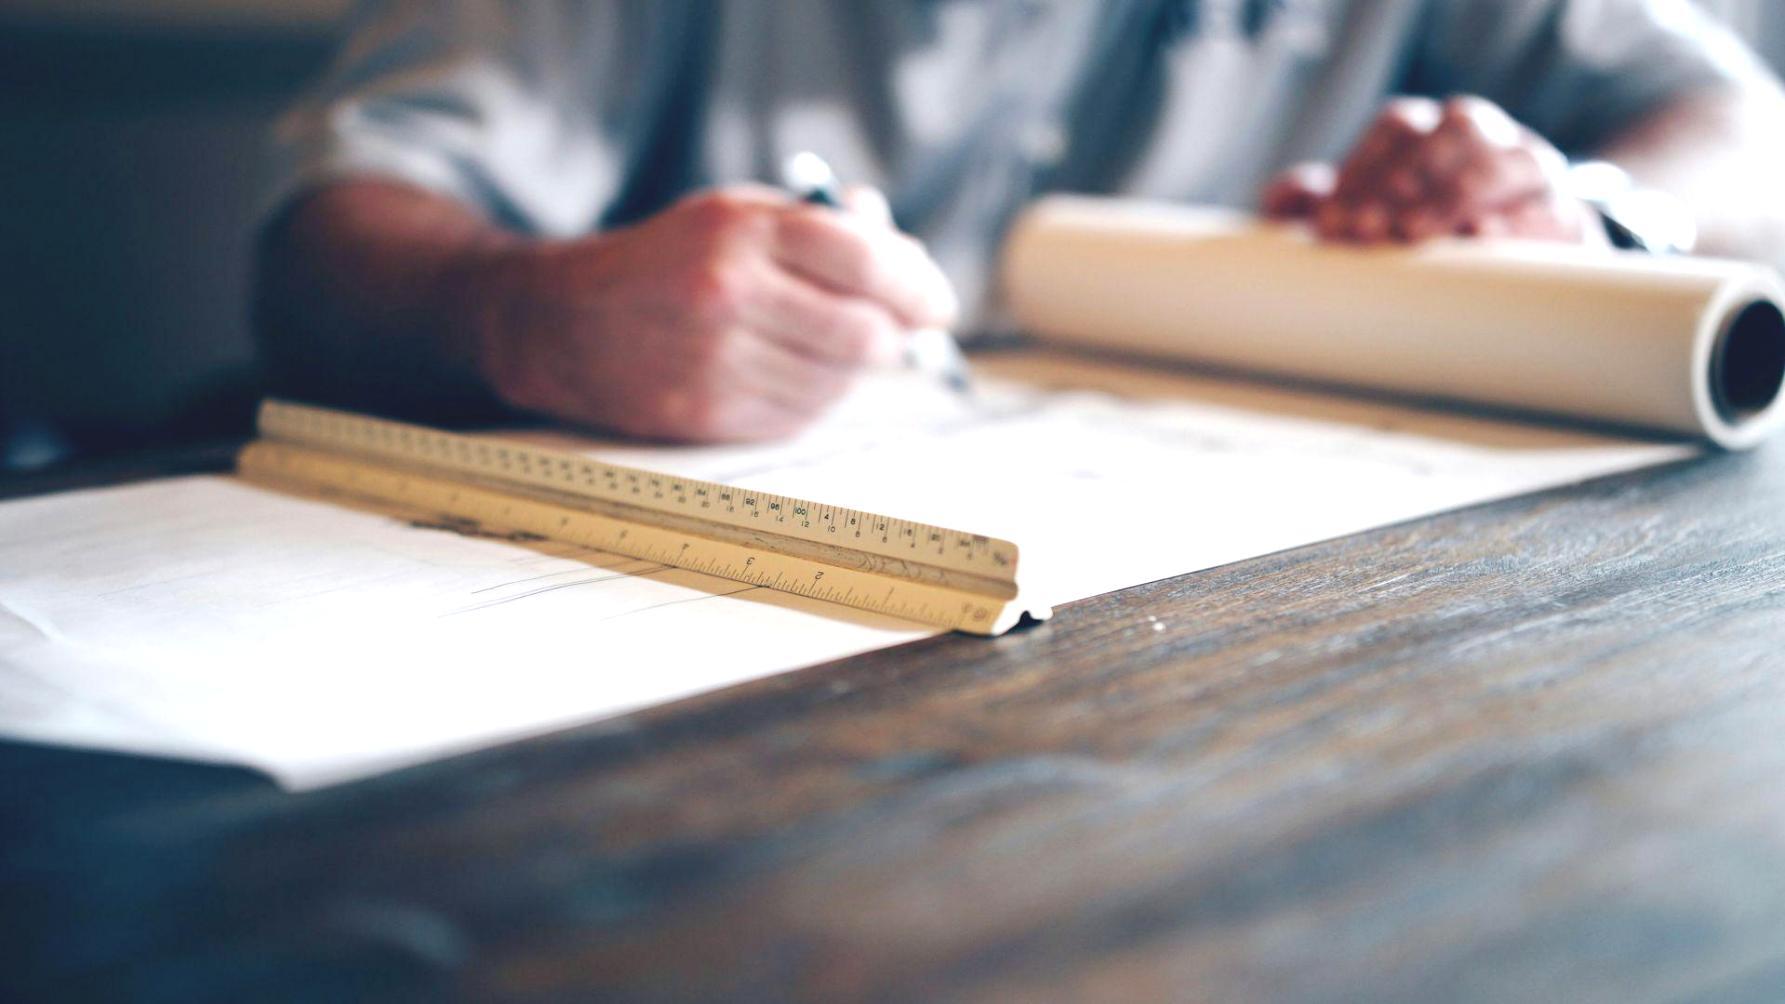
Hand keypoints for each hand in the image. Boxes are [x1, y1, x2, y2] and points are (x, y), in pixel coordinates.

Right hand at [465, 184, 957, 441]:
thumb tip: (900, 246)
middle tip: (901, 332)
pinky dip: (815, 399)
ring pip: (838, 384)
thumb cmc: (665, 262)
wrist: (561, 322)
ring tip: (833, 348)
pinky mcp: (706, 416)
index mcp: (740, 231)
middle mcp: (728, 295)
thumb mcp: (732, 215)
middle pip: (864, 334)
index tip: (938, 302)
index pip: (865, 259)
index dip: (918, 284)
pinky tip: (793, 374)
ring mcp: (716, 363)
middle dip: (895, 336)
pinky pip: (800, 418)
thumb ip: (818, 226)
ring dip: (853, 371)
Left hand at [1262, 95, 1605, 245]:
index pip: (1397, 130)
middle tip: (1365, 229)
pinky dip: (1517, 224)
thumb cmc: (1422, 229)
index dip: (1362, 171)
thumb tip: (1282, 200)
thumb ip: (1323, 203)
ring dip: (1454, 196)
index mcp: (1432, 128)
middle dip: (1404, 181)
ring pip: (1502, 162)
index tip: (1331, 223)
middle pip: (1450, 135)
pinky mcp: (1567, 212)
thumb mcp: (1369, 213)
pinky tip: (1483, 239)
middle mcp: (1485, 136)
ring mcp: (1531, 168)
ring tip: (1414, 232)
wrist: (1517, 253)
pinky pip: (1549, 211)